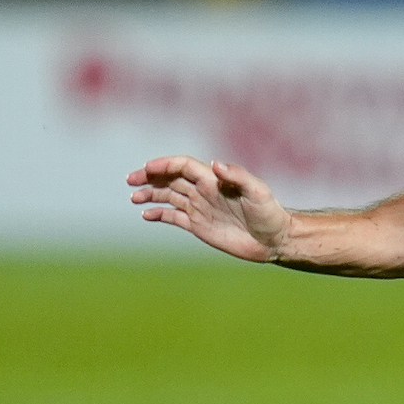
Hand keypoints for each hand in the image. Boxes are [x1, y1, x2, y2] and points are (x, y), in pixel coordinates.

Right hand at [127, 156, 288, 262]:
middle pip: (172, 179)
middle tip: (130, 180)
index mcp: (215, 181)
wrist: (274, 240)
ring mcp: (201, 208)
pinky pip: (174, 217)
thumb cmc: (269, 213)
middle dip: (150, 177)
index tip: (146, 169)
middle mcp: (205, 192)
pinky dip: (159, 214)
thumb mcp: (257, 192)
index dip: (165, 165)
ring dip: (151, 194)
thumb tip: (215, 164)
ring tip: (133, 198)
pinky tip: (146, 215)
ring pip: (169, 196)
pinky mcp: (199, 226)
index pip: (184, 166)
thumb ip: (237, 177)